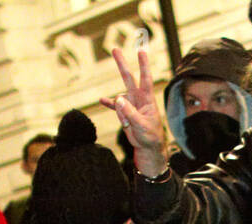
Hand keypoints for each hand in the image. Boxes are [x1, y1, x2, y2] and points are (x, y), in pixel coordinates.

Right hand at [99, 48, 168, 178]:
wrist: (148, 146)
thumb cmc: (150, 135)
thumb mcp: (141, 125)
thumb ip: (129, 112)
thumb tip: (118, 98)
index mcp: (147, 99)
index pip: (145, 78)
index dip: (143, 64)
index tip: (141, 51)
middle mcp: (138, 98)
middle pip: (128, 78)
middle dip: (121, 64)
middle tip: (114, 49)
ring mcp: (130, 104)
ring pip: (119, 100)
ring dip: (118, 109)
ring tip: (119, 117)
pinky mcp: (124, 113)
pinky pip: (114, 106)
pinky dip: (108, 104)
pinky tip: (101, 100)